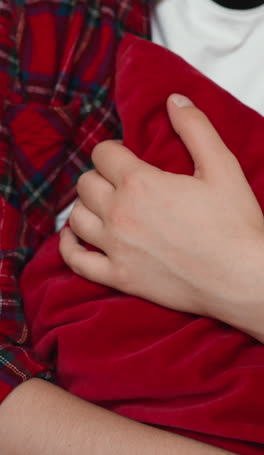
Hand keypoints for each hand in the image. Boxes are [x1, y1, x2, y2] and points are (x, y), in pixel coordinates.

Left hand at [60, 94, 263, 340]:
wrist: (240, 278)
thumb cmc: (233, 224)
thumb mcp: (221, 167)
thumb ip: (195, 128)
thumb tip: (174, 100)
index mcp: (140, 183)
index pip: (103, 154)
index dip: (112, 150)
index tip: (124, 156)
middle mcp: (120, 214)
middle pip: (86, 183)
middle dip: (99, 176)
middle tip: (118, 182)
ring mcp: (116, 248)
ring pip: (77, 217)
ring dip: (86, 205)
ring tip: (102, 205)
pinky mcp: (119, 277)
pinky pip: (77, 261)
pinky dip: (69, 245)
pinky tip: (74, 236)